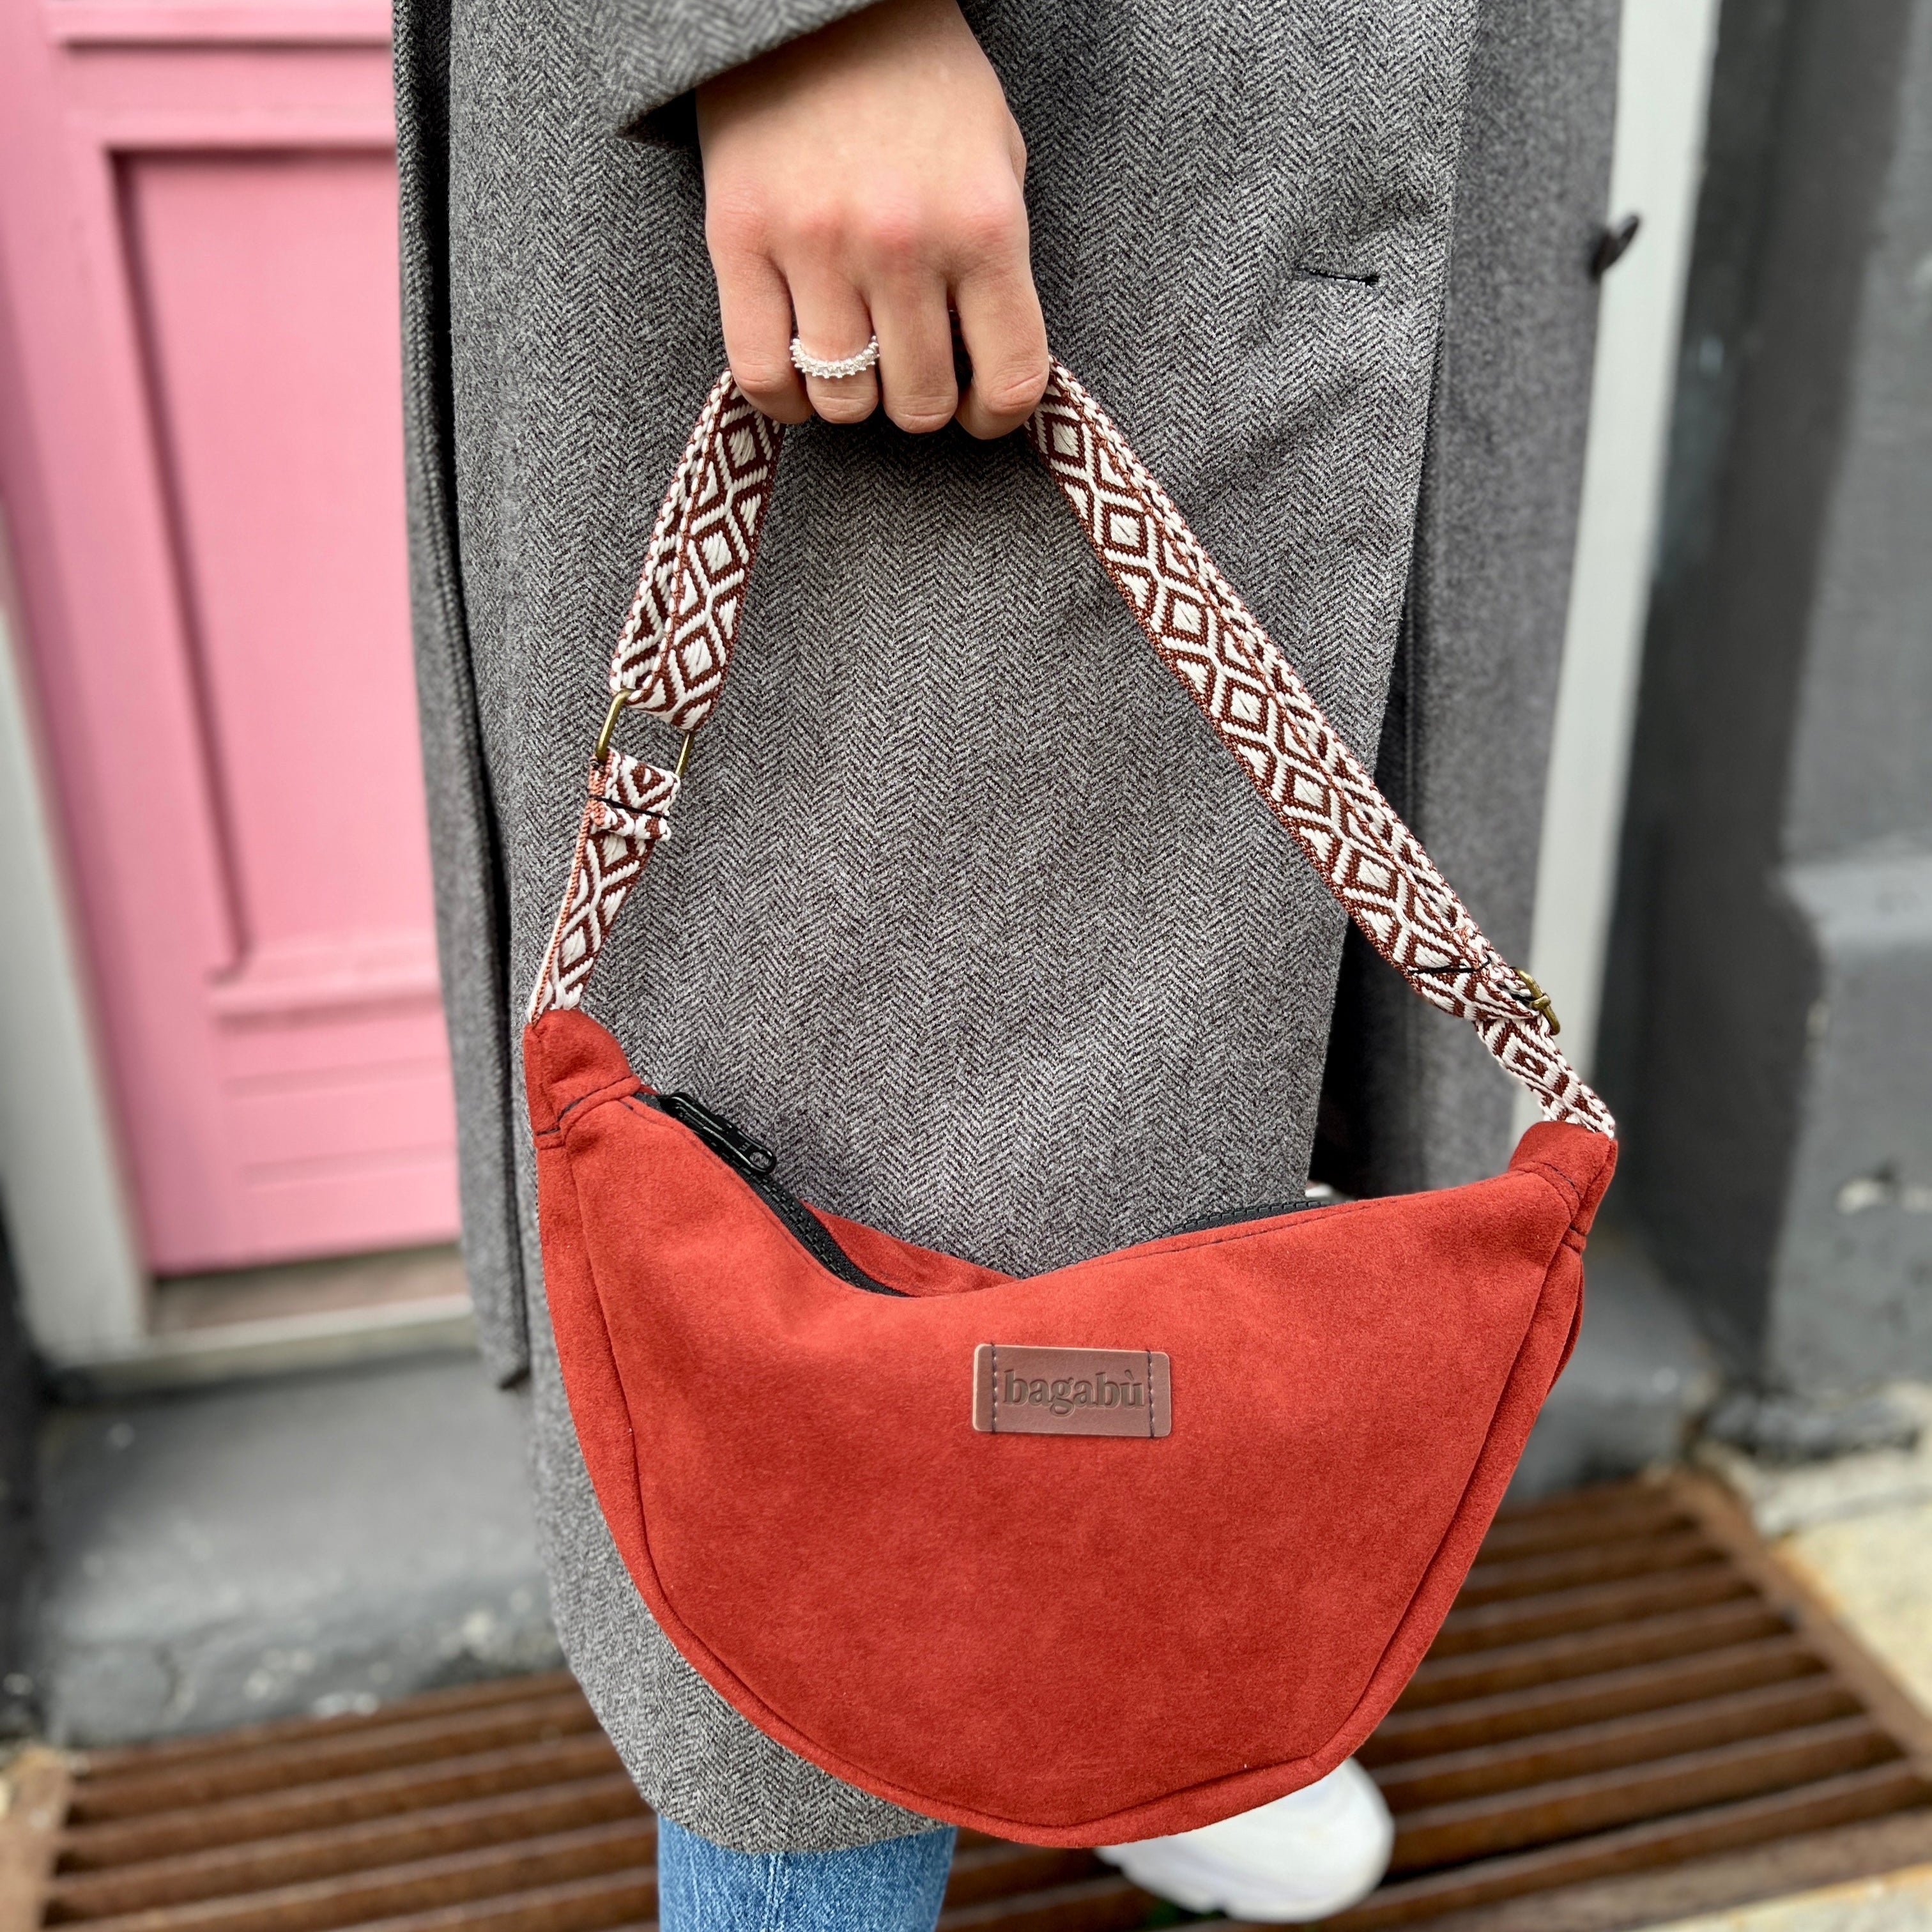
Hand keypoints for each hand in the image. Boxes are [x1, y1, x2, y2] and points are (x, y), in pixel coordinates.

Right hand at [695, 0, 1048, 438]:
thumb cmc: (918, 80)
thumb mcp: (994, 157)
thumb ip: (996, 264)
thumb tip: (987, 369)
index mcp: (982, 223)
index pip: (1009, 379)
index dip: (996, 417)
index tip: (978, 411)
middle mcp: (902, 244)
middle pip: (919, 401)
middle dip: (920, 402)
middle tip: (909, 372)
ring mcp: (815, 246)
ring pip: (843, 400)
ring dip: (853, 399)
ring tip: (854, 362)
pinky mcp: (739, 242)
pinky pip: (762, 374)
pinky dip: (786, 401)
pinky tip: (800, 382)